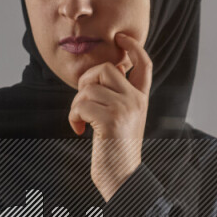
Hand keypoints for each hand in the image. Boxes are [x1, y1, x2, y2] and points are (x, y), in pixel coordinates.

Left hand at [68, 32, 152, 201]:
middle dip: (85, 82)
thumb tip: (97, 77)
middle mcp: (136, 101)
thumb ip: (117, 99)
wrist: (122, 179)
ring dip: (75, 105)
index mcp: (141, 100)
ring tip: (79, 122)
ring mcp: (124, 109)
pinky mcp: (110, 120)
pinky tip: (78, 130)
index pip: (144, 65)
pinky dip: (72, 117)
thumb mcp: (123, 121)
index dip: (133, 47)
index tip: (121, 38)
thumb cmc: (116, 153)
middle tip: (81, 104)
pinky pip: (80, 104)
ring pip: (88, 87)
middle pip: (105, 69)